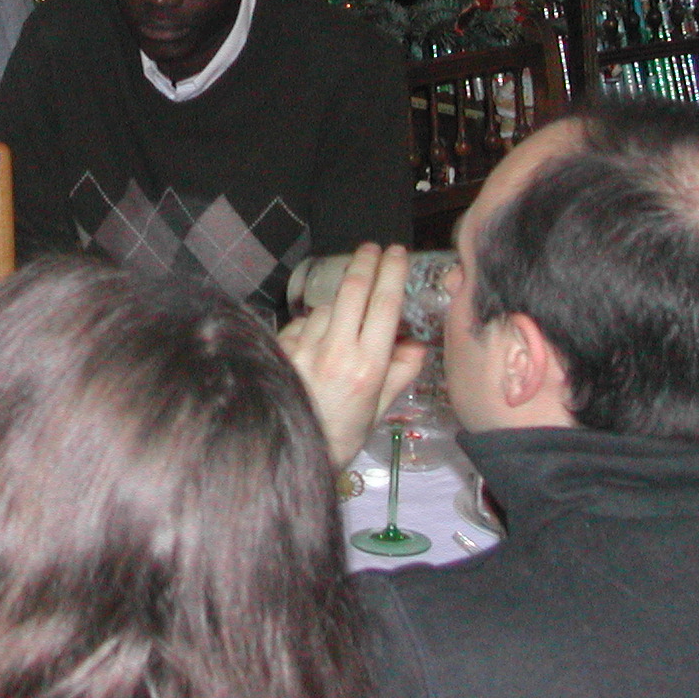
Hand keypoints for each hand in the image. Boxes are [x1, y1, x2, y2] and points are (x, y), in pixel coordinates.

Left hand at [280, 243, 425, 468]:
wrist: (290, 451)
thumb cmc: (342, 435)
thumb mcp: (379, 410)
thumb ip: (400, 373)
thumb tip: (418, 343)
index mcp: (366, 367)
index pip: (383, 306)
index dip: (391, 273)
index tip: (397, 252)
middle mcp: (334, 352)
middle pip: (352, 291)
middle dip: (364, 262)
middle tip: (371, 248)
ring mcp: (303, 348)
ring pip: (324, 308)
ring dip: (334, 310)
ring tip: (335, 339)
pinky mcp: (279, 348)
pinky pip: (300, 324)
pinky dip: (309, 328)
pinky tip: (311, 351)